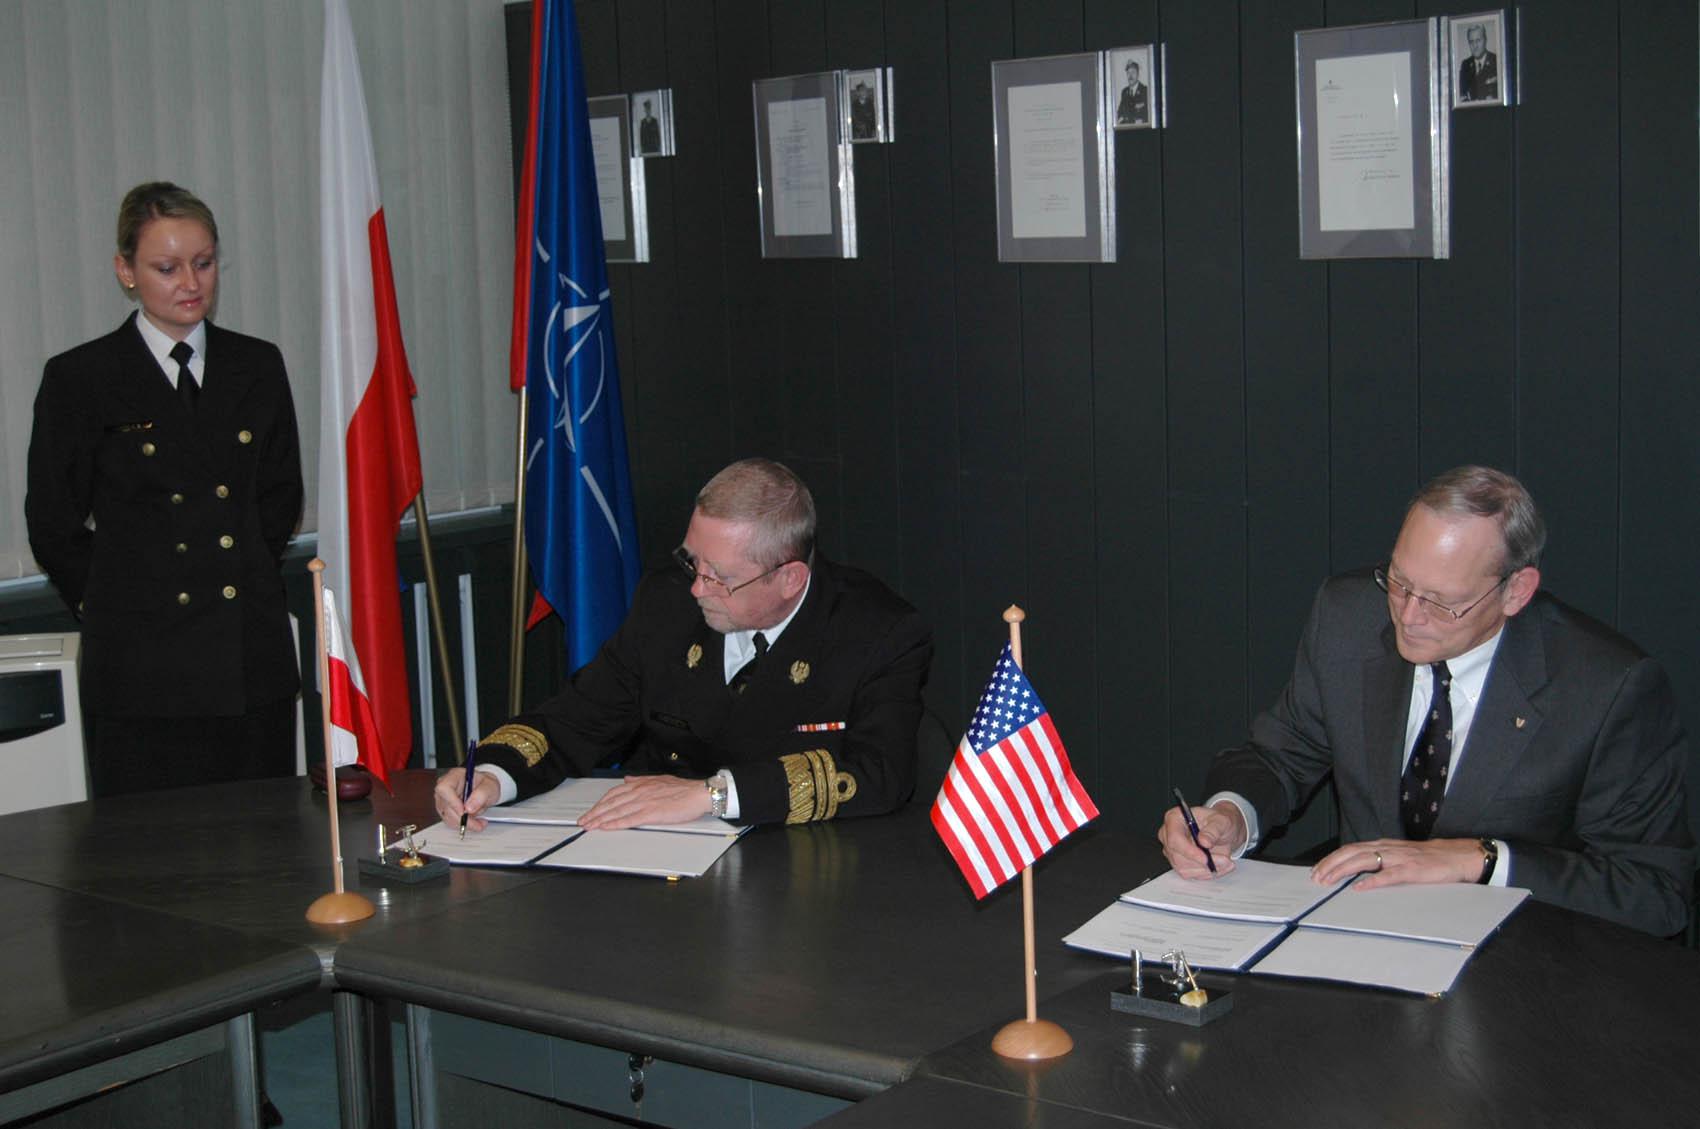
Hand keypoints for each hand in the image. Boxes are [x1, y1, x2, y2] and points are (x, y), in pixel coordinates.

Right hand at [433, 767, 500, 832]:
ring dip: (464, 823)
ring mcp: (444, 799)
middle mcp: (446, 787)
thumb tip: (468, 808)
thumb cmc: (486, 784)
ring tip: (479, 823)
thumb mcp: (490, 786)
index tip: (463, 811)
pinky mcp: (445, 810)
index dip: (451, 801)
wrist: (485, 789)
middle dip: (462, 818)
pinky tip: (474, 822)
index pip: (444, 788)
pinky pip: (450, 821)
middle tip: (477, 823)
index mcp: (454, 776)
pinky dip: (462, 825)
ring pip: (447, 816)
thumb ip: (481, 794)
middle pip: (445, 806)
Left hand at [580, 775, 712, 829]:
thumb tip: (627, 779)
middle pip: (611, 803)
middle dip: (595, 813)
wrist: (699, 793)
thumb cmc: (683, 789)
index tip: (591, 811)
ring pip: (617, 811)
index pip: (614, 794)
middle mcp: (639, 792)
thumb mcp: (659, 779)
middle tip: (583, 821)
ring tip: (590, 826)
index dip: (600, 803)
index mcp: (640, 784)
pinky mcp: (652, 813)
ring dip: (601, 819)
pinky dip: (616, 823)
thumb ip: (640, 780)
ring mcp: (644, 802)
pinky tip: (607, 827)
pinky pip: (629, 819)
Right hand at [1158, 801, 1245, 878]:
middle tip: (1224, 860)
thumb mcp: (1221, 821)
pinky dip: (1207, 873)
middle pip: (1177, 857)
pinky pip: (1190, 874)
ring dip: (1207, 869)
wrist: (1222, 832)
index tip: (1205, 858)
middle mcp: (1169, 835)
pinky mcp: (1179, 863)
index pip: (1174, 838)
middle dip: (1202, 863)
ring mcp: (1172, 851)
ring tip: (1225, 862)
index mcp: (1175, 818)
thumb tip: (1204, 840)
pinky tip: (1218, 866)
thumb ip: (1213, 830)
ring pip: (1184, 868)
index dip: (1189, 851)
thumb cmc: (1218, 823)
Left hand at [1311, 837, 1485, 888]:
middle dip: (1331, 865)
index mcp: (1384, 845)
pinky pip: (1390, 875)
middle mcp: (1389, 848)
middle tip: (1316, 878)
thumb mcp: (1401, 856)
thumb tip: (1359, 873)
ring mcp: (1401, 858)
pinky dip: (1373, 880)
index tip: (1317, 871)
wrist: (1461, 856)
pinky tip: (1360, 887)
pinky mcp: (1414, 870)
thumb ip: (1382, 861)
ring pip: (1365, 860)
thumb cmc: (1430, 859)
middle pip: (1352, 852)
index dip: (1332, 859)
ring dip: (1343, 870)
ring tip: (1329, 881)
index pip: (1351, 849)